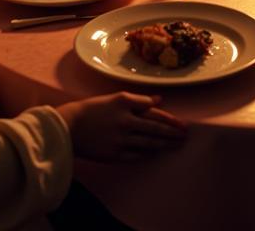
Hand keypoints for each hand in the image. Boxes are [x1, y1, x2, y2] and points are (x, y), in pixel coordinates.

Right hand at [57, 92, 185, 162]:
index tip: (181, 123)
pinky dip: (147, 154)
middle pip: (155, 128)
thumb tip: (159, 99)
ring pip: (148, 143)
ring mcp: (120, 139)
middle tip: (185, 135)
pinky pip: (136, 155)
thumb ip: (138, 100)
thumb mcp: (115, 99)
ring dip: (164, 144)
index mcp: (124, 103)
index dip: (169, 118)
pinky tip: (155, 153)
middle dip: (172, 132)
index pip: (153, 110)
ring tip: (175, 145)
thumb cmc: (92, 109)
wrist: (69, 127)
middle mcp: (124, 120)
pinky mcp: (114, 154)